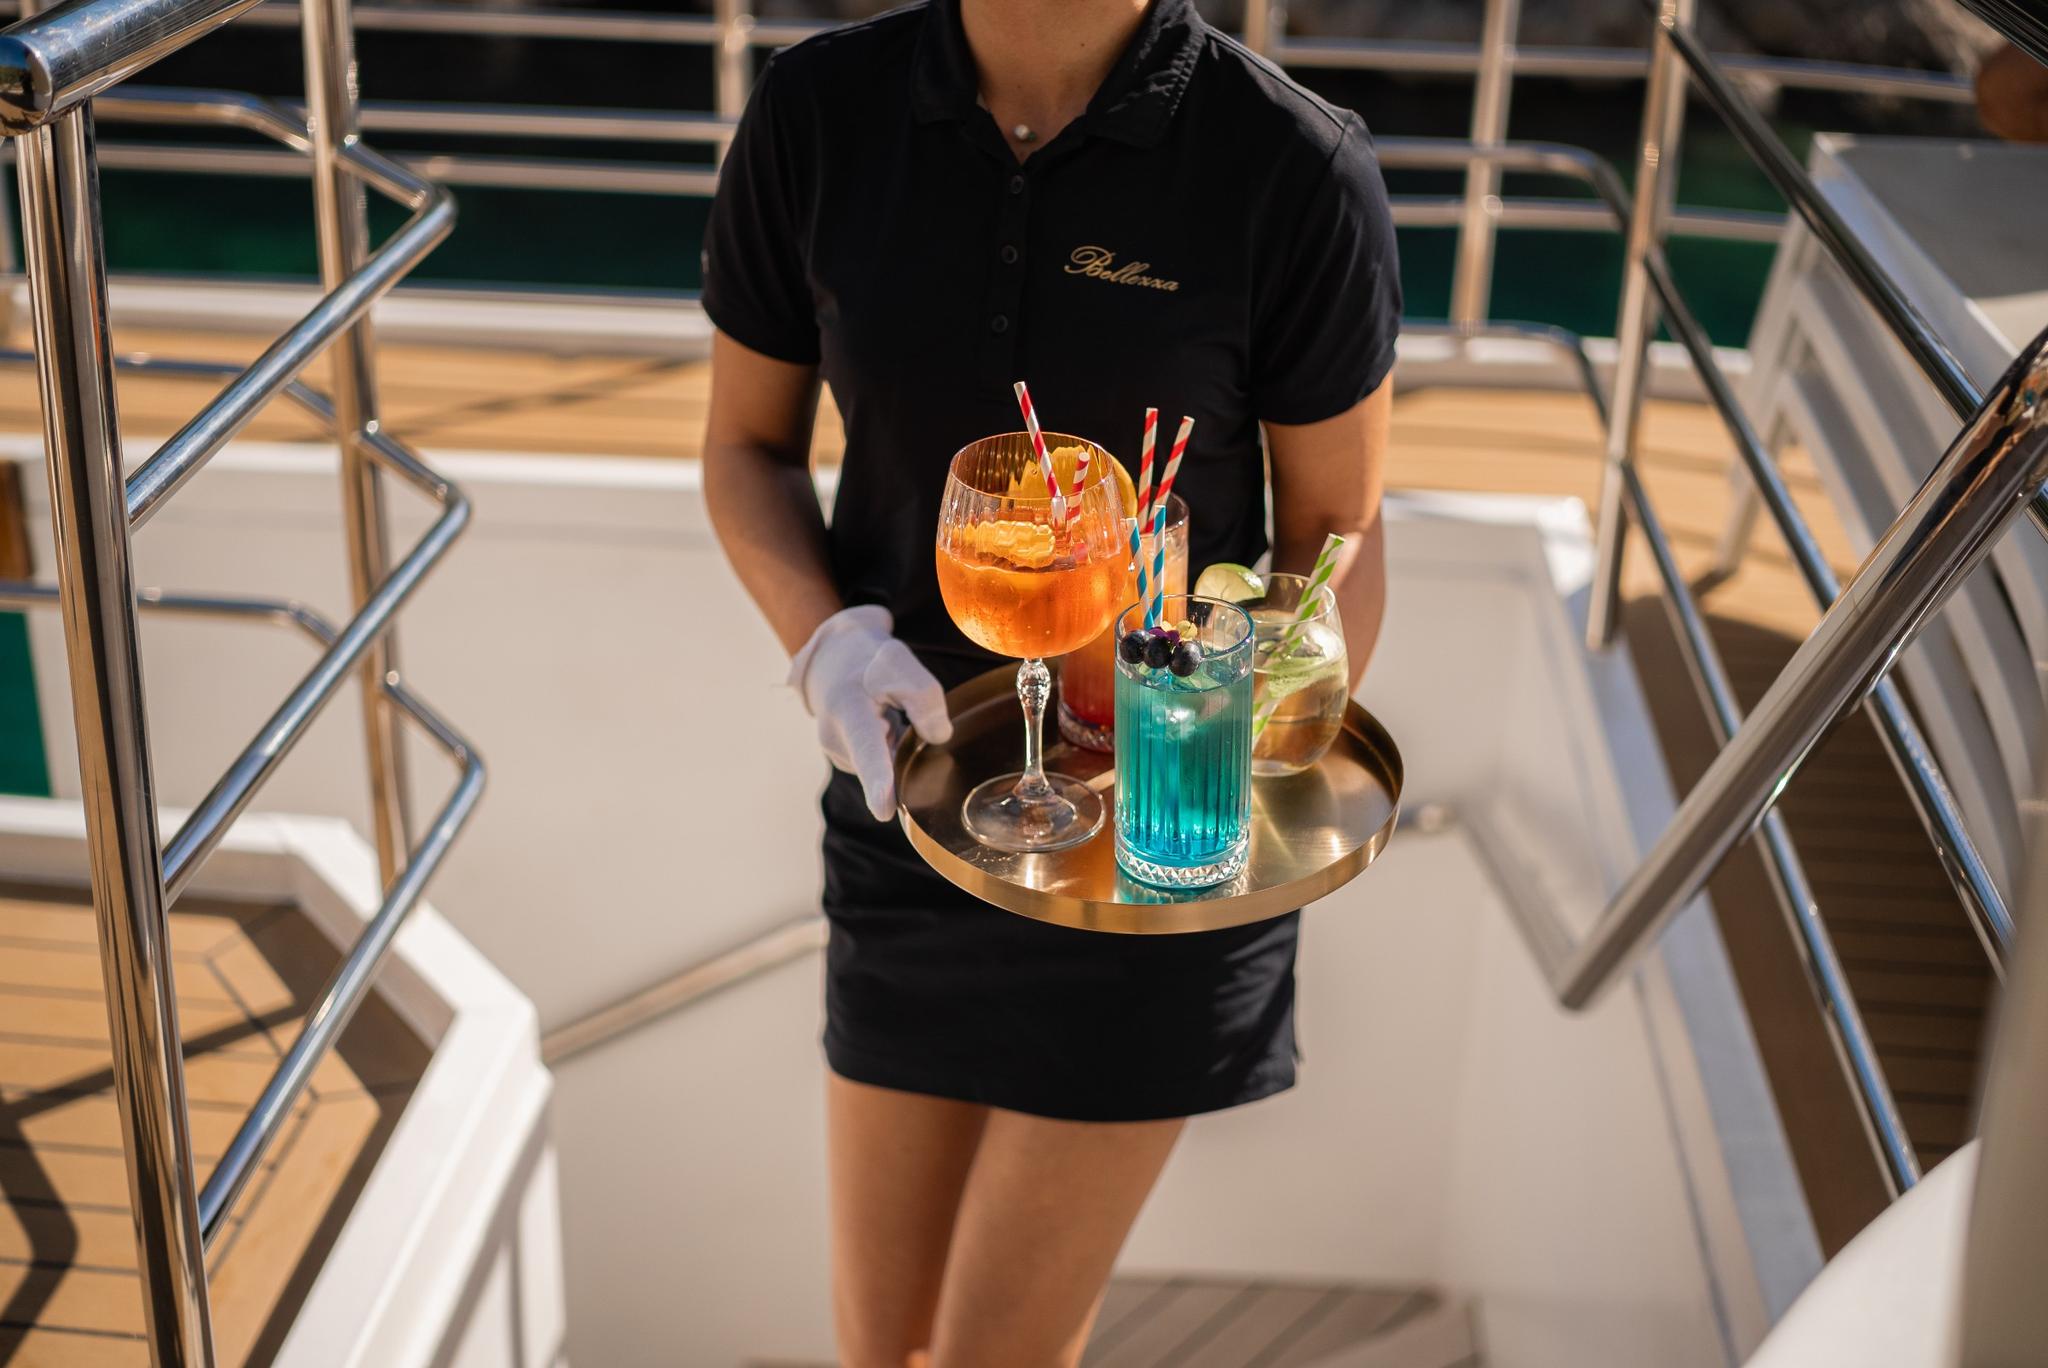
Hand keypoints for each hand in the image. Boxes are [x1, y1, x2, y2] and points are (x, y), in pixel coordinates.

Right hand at [788, 605, 952, 819]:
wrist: (834, 660)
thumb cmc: (869, 663)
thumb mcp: (899, 662)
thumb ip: (923, 697)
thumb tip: (938, 738)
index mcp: (847, 708)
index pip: (866, 748)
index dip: (878, 782)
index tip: (883, 811)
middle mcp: (836, 739)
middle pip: (884, 763)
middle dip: (903, 755)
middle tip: (896, 714)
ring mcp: (838, 754)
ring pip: (885, 765)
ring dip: (896, 746)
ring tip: (884, 713)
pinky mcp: (847, 761)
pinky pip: (880, 764)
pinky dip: (890, 750)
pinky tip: (883, 726)